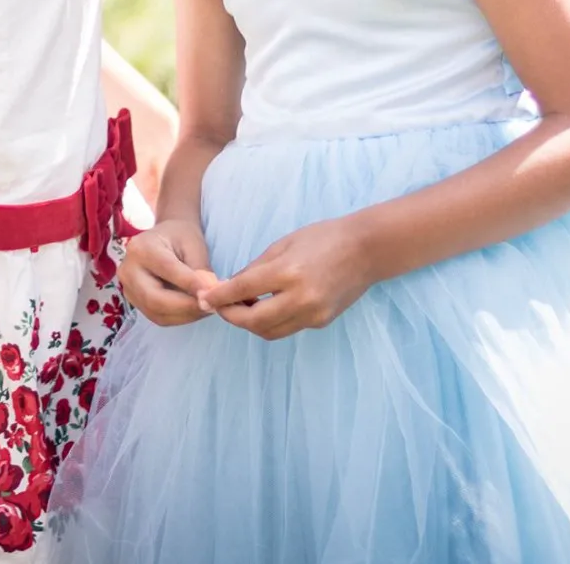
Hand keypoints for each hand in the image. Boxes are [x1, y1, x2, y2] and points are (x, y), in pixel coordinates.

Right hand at [118, 218, 219, 324]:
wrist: (165, 237)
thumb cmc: (181, 238)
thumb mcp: (194, 247)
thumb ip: (201, 271)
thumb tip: (207, 297)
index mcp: (141, 248)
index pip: (167, 270)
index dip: (191, 285)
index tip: (213, 295)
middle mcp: (128, 269)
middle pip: (154, 299)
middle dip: (186, 307)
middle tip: (212, 307)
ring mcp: (127, 288)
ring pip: (157, 312)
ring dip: (186, 315)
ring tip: (206, 307)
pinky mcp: (135, 301)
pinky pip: (158, 317)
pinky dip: (180, 317)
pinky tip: (194, 308)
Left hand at [197, 216, 375, 339]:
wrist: (366, 249)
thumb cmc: (322, 238)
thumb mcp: (283, 244)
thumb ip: (255, 268)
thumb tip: (229, 287)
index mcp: (288, 272)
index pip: (243, 290)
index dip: (219, 298)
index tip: (203, 299)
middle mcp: (301, 298)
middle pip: (254, 322)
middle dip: (231, 317)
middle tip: (219, 307)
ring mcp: (313, 314)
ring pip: (270, 331)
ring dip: (250, 324)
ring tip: (239, 308)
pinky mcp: (321, 321)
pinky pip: (287, 327)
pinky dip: (271, 321)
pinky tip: (264, 308)